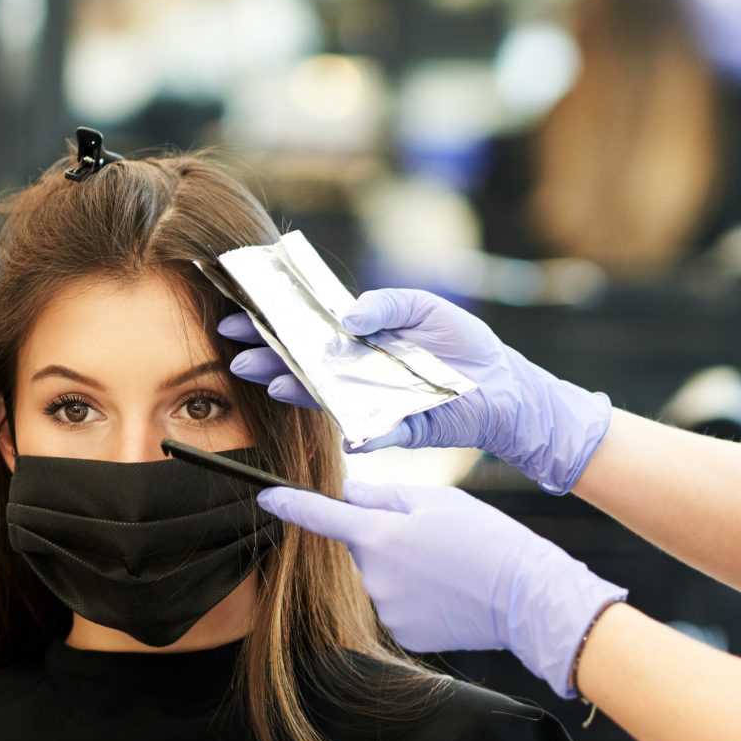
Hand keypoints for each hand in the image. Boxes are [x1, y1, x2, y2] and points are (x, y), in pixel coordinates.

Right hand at [222, 288, 612, 494]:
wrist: (503, 383)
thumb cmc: (462, 342)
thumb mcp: (424, 307)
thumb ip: (387, 304)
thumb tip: (348, 316)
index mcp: (357, 339)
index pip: (305, 331)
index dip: (271, 325)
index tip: (238, 318)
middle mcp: (355, 372)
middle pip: (302, 366)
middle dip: (268, 359)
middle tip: (238, 356)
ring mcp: (371, 401)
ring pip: (325, 399)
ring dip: (298, 392)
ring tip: (273, 383)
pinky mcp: (397, 429)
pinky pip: (373, 434)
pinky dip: (361, 436)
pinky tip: (345, 435)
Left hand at [259, 479, 625, 699]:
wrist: (527, 597)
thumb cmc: (488, 539)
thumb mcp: (437, 499)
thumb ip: (383, 495)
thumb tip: (346, 493)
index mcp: (379, 535)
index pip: (320, 516)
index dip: (289, 505)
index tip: (265, 498)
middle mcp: (374, 577)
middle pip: (362, 547)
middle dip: (385, 537)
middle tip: (435, 536)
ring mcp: (387, 610)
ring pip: (381, 578)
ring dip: (404, 568)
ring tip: (449, 565)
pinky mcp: (404, 633)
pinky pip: (398, 605)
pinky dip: (417, 596)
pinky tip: (449, 592)